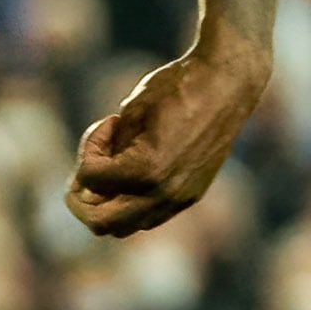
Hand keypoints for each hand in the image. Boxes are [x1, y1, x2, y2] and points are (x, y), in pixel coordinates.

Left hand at [70, 42, 265, 236]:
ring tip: (114, 167)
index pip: (89, 179)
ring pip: (125, 226)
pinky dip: (131, 202)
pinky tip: (137, 169)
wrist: (228, 83)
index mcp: (146, 170)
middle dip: (82, 200)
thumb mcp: (130, 113)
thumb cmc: (177, 88)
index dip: (87, 149)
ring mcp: (181, 198)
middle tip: (86, 172)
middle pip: (100, 224)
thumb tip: (88, 185)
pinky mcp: (192, 195)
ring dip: (107, 204)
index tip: (108, 124)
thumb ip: (106, 153)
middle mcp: (164, 193)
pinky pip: (150, 215)